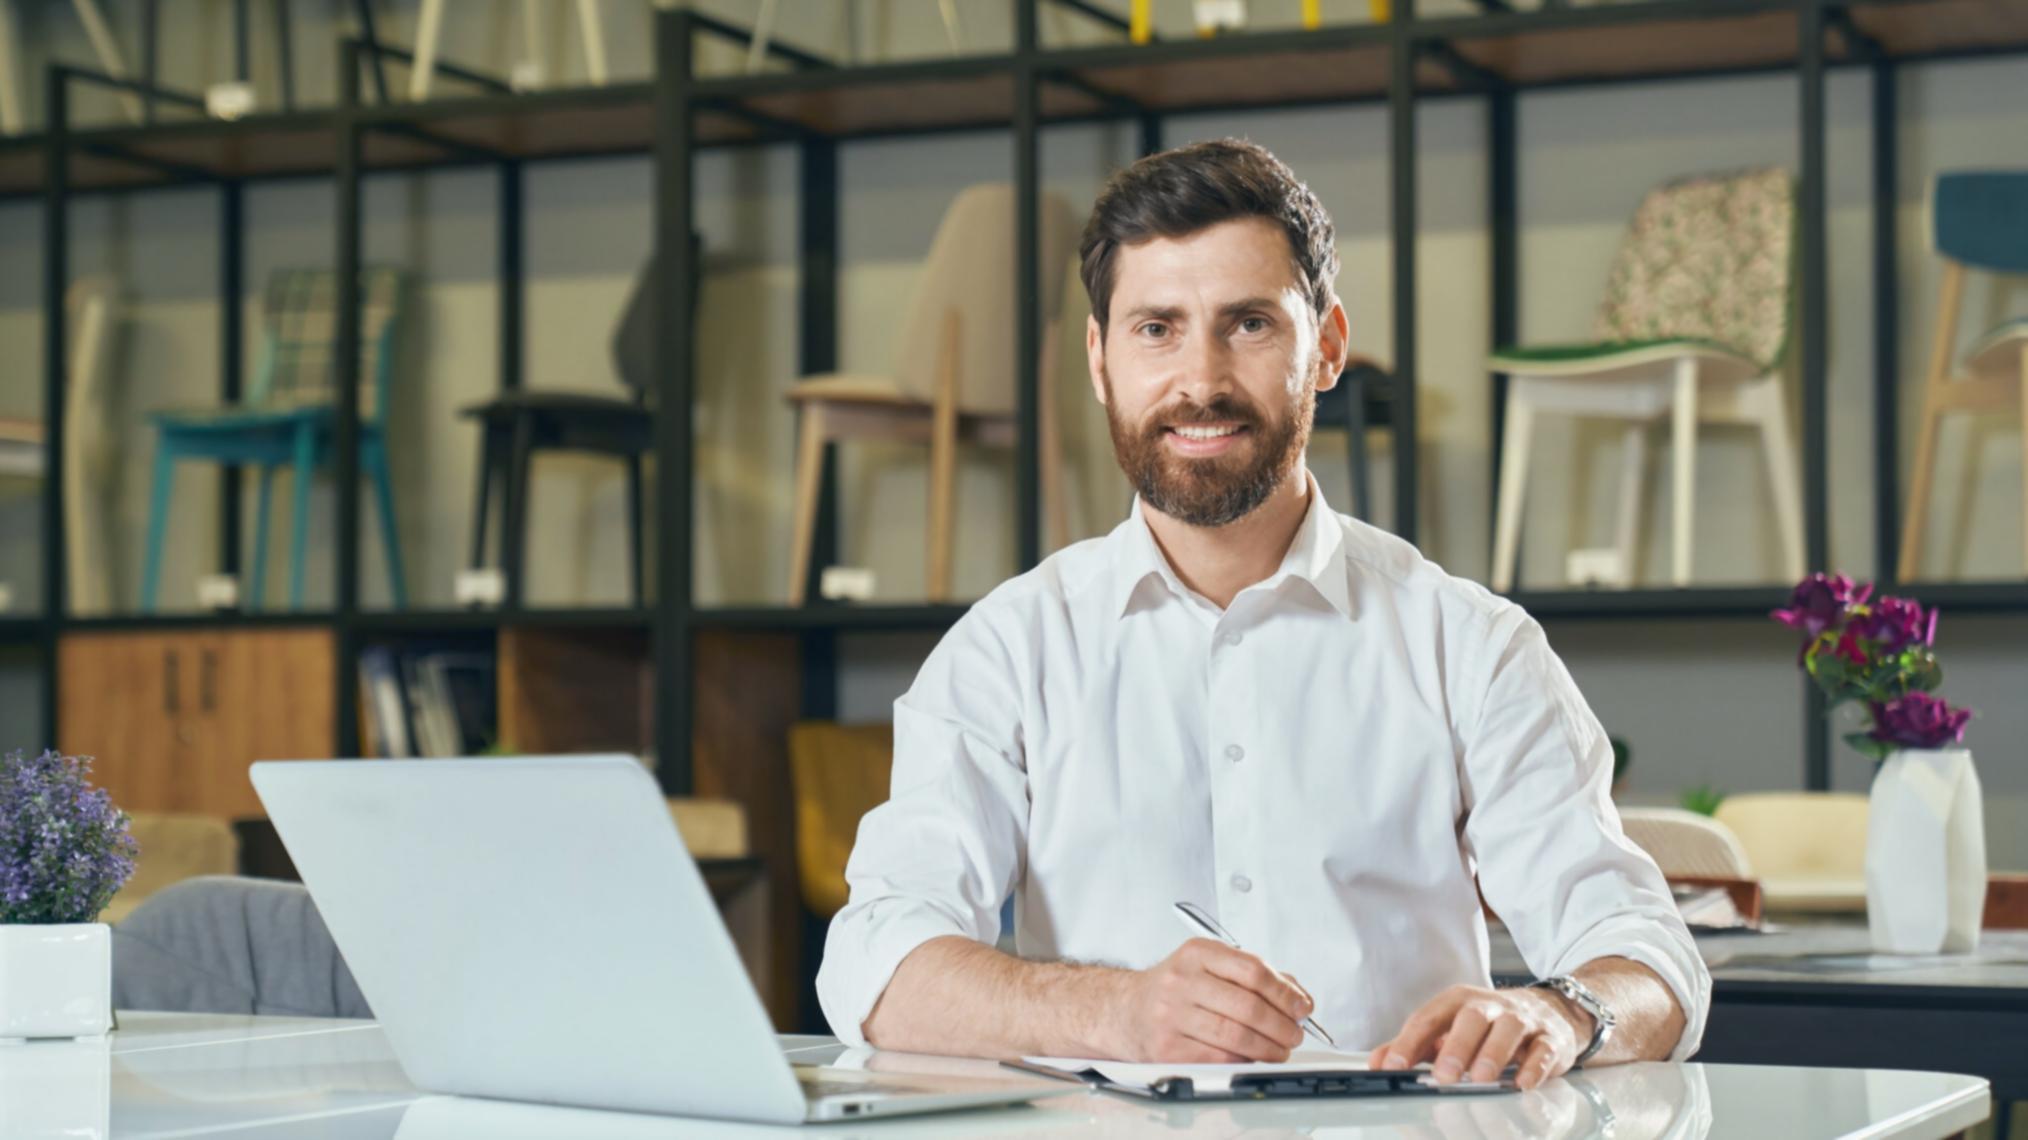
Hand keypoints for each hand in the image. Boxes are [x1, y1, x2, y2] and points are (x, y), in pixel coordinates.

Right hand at [1105, 938, 1315, 1062]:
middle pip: (1247, 1006)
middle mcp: (1181, 980)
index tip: (1302, 1007)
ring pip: (1235, 1036)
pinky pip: (1218, 1057)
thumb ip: (1255, 976)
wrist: (1126, 1009)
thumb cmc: (1176, 988)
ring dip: (1268, 1048)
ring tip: (1280, 1050)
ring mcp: (1171, 1015)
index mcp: (1197, 953)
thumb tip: (1299, 996)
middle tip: (1294, 1034)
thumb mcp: (1209, 966)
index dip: (1285, 992)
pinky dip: (1244, 1061)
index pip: (1252, 970)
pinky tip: (1253, 1058)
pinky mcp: (1167, 1047)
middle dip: (1281, 1025)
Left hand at [1372, 984, 1588, 1090]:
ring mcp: (1522, 1019)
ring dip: (1494, 1054)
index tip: (1393, 1067)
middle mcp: (1490, 1006)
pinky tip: (1523, 1084)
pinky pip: (1544, 1048)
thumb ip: (1414, 1045)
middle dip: (1456, 1046)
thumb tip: (1377, 1063)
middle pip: (1471, 1017)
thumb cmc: (1488, 1025)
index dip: (1409, 1042)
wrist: (1549, 1012)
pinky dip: (1535, 1066)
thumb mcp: (1450, 1029)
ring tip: (1481, 1079)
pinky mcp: (1551, 1038)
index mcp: (1458, 1002)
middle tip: (1443, 1075)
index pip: (1429, 1017)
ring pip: (1509, 1028)